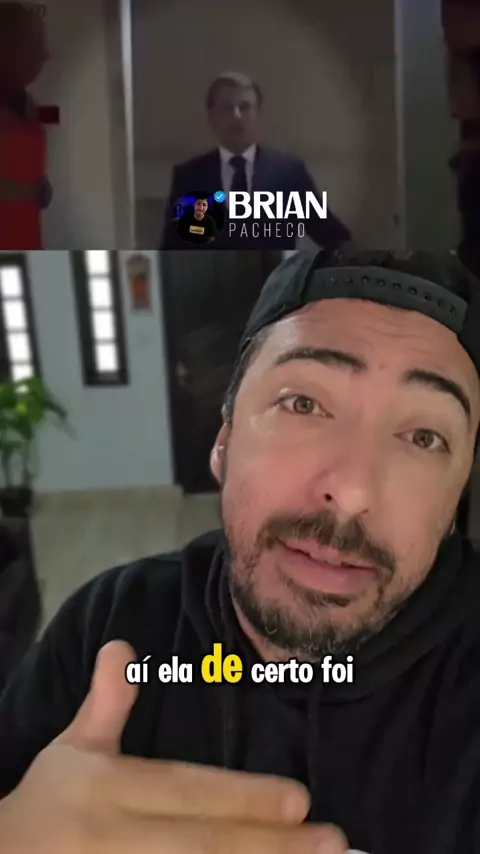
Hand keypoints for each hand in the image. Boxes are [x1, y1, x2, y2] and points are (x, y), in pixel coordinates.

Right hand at [0, 641, 347, 852]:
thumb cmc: (47, 805)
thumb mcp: (71, 751)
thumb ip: (105, 705)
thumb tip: (121, 644)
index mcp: (106, 792)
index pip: (183, 793)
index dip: (240, 797)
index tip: (301, 799)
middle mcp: (112, 842)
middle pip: (201, 848)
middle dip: (270, 848)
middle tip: (334, 842)